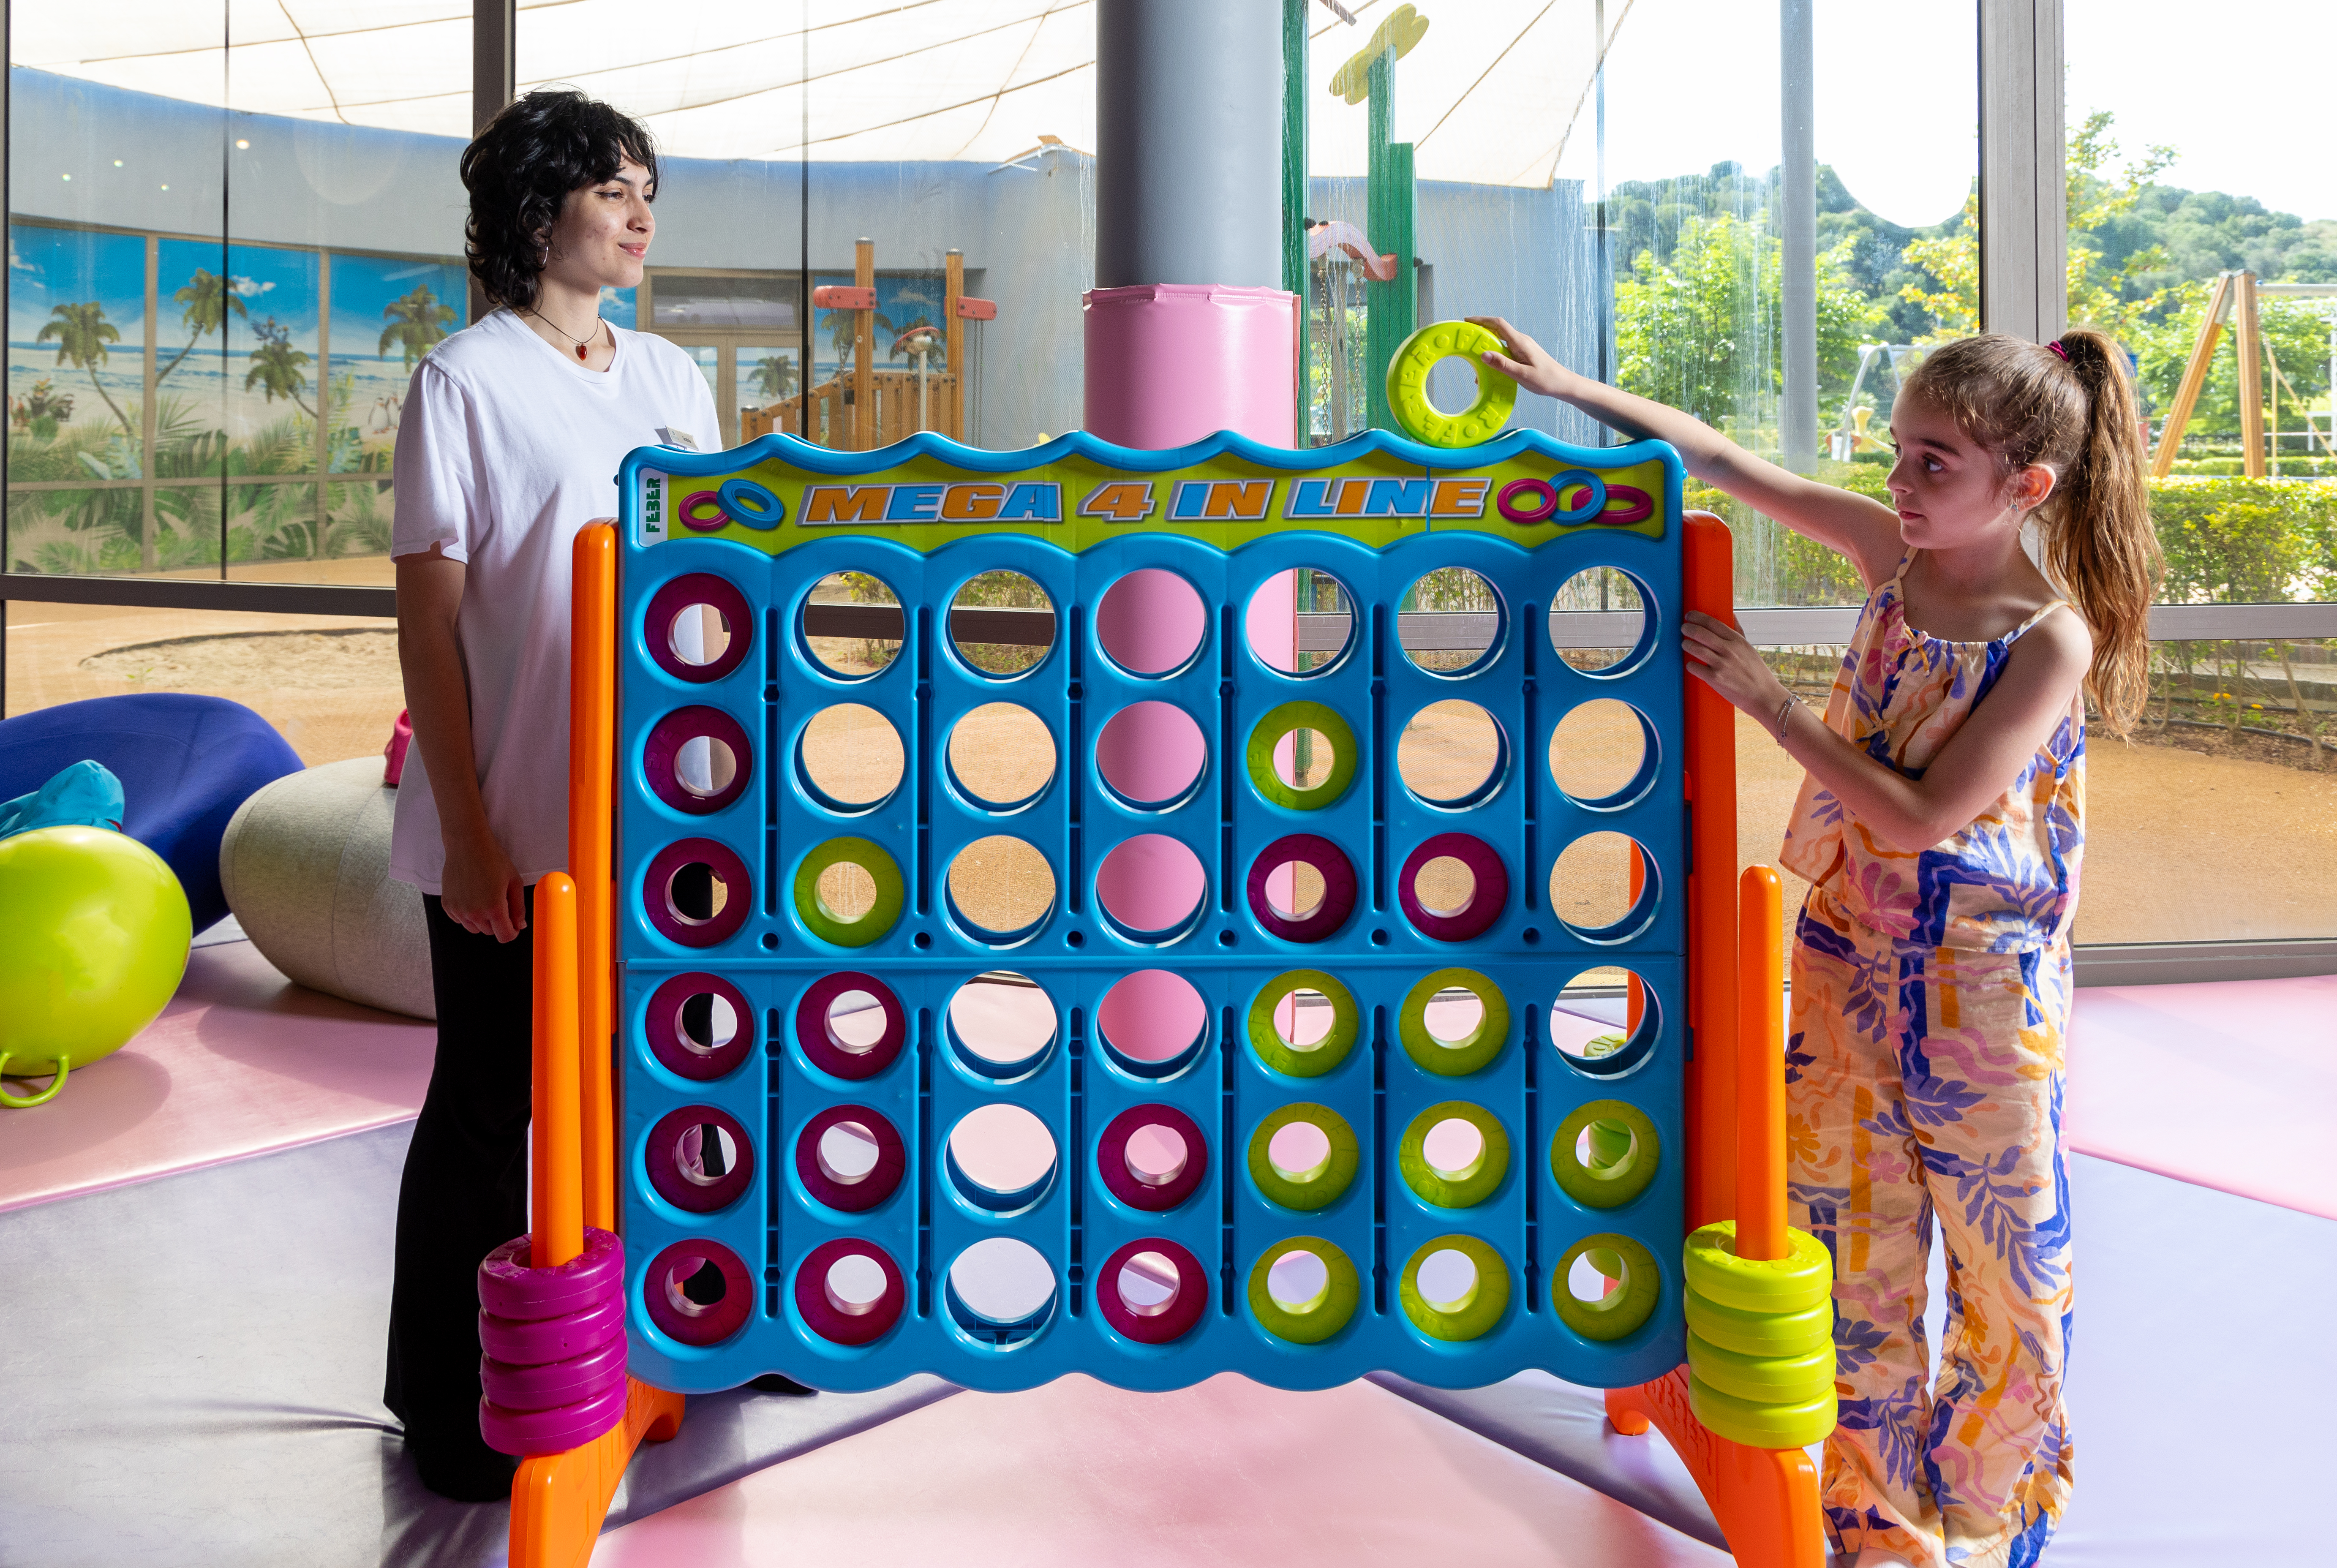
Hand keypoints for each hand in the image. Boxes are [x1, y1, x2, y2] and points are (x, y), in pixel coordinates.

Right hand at [440, 826, 527, 941]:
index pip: (504, 937)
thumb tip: (520, 925)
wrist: (467, 845)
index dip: (512, 932)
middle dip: (498, 922)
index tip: (513, 924)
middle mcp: (474, 913)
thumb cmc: (493, 859)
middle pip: (490, 932)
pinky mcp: (448, 905)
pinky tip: (472, 896)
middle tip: (499, 901)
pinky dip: (467, 914)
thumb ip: (519, 907)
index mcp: (494, 908)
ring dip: (482, 920)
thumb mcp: (514, 882)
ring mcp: (458, 910)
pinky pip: (460, 920)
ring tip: (485, 898)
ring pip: (474, 928)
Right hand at [1466, 315, 1575, 399]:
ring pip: (1500, 340)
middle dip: (1480, 331)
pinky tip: (1489, 367)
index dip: (1481, 320)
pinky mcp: (1523, 353)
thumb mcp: (1521, 375)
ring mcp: (1522, 346)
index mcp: (1520, 342)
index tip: (1467, 321)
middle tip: (1465, 337)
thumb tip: (1483, 355)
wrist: (1563, 383)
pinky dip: (1494, 353)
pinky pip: (1505, 349)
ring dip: (1486, 344)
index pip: (1498, 324)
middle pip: (1497, 329)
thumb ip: (1502, 364)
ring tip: (1473, 356)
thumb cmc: (1546, 380)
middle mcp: (1521, 341)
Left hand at [1682, 611, 1791, 723]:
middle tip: (1683, 628)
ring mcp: (1721, 664)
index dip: (1698, 617)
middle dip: (1688, 628)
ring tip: (1685, 644)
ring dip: (1686, 644)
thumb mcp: (1748, 648)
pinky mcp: (1715, 679)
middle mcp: (1729, 650)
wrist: (1763, 695)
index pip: (1713, 622)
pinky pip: (1694, 667)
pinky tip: (1691, 665)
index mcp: (1737, 640)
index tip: (1690, 615)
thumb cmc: (1756, 672)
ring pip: (1695, 648)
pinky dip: (1689, 665)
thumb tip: (1732, 615)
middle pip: (1700, 633)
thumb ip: (1738, 631)